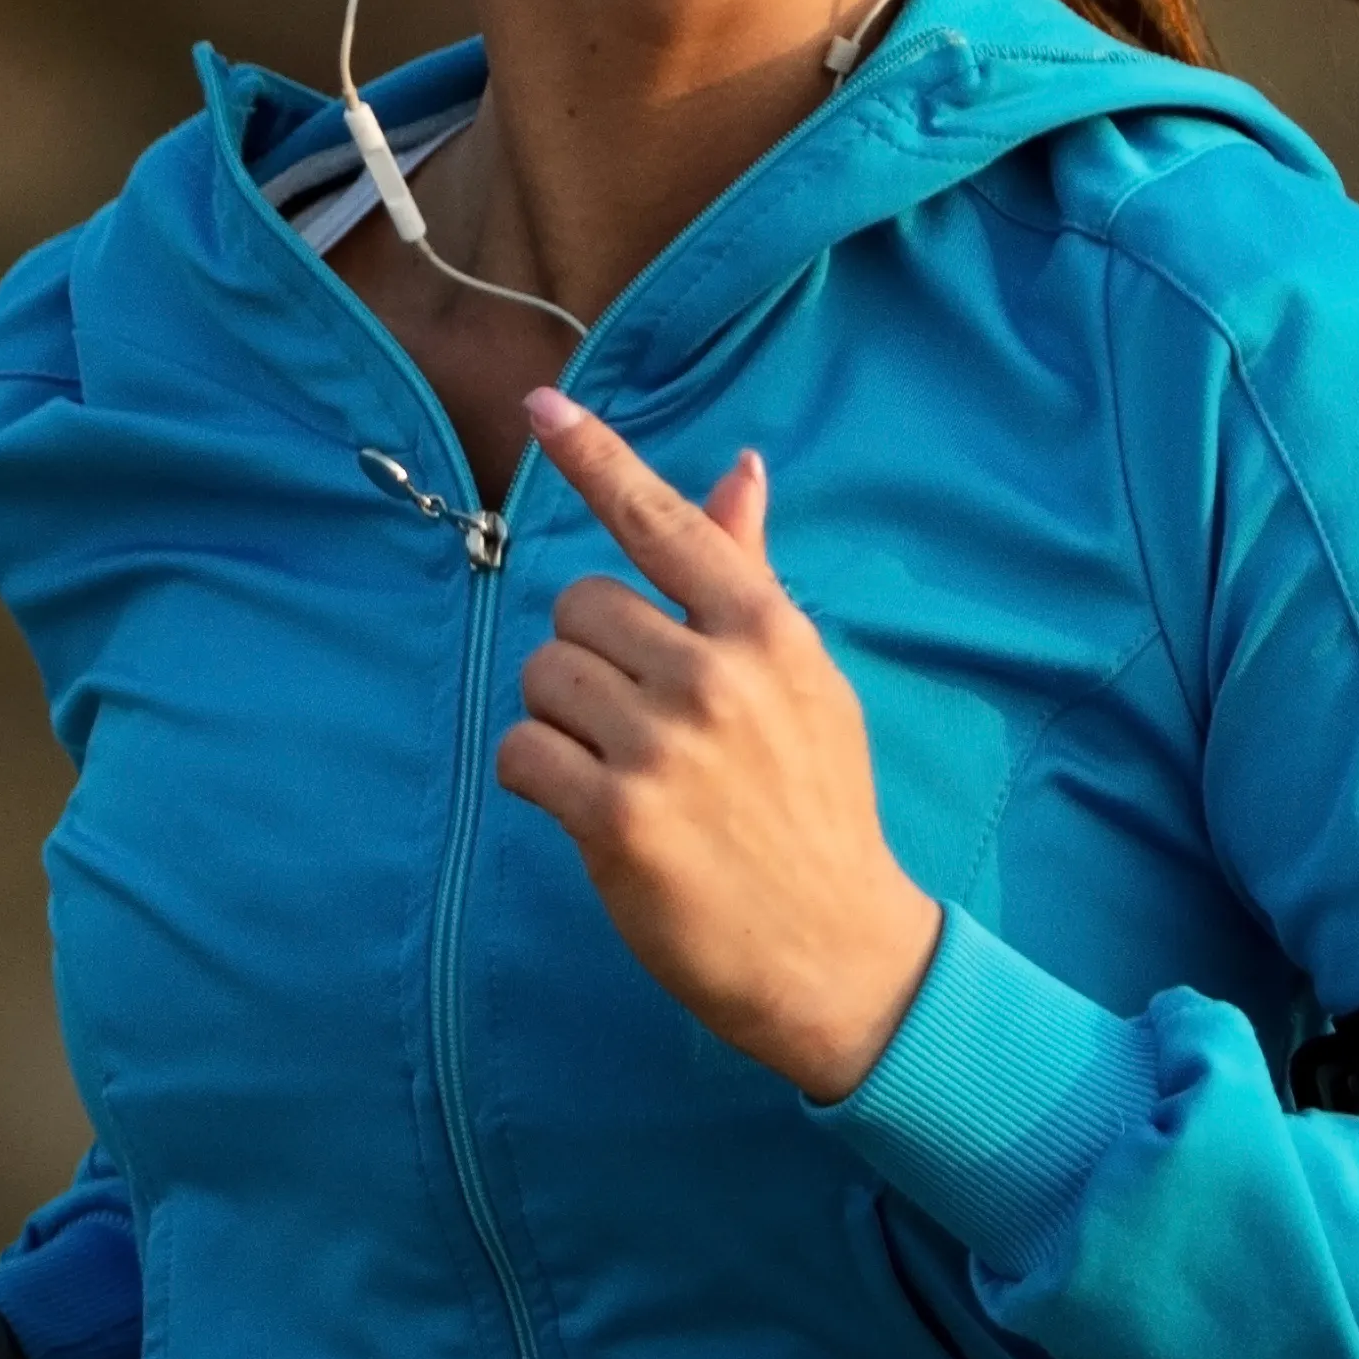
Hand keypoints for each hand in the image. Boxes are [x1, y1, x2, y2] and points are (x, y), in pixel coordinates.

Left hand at [497, 391, 945, 1101]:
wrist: (835, 951)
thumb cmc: (813, 809)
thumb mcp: (804, 684)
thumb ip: (749, 578)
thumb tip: (740, 469)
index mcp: (767, 632)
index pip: (664, 523)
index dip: (597, 459)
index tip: (542, 407)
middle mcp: (717, 676)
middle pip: (577, 607)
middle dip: (585, 656)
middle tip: (633, 720)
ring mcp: (667, 747)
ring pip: (543, 676)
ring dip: (559, 720)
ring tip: (619, 768)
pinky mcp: (619, 818)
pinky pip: (522, 752)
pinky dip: (534, 775)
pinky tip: (584, 806)